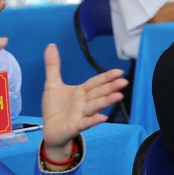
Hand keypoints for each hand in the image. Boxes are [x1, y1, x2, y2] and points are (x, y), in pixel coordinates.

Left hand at [40, 44, 128, 162]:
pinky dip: (94, 120)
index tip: (119, 71)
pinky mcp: (76, 126)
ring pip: (96, 106)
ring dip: (107, 101)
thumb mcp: (52, 84)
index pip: (96, 82)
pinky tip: (103, 117)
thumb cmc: (54, 108)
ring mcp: (82, 114)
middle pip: (99, 93)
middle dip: (111, 87)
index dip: (106, 77)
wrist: (49, 130)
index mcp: (81, 91)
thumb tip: (51, 45)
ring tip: (119, 96)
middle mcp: (84, 102)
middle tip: (124, 82)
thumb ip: (53, 66)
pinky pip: (86, 123)